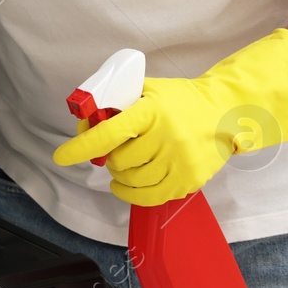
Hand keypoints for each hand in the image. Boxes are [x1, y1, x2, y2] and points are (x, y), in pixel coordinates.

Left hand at [53, 29, 287, 206]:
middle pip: (119, 161)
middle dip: (109, 158)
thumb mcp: (147, 90)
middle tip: (113, 152)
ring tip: (124, 165)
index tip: (62, 156)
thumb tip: (85, 122)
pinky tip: (126, 185)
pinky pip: (150, 196)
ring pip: (132, 180)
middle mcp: (166, 137)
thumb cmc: (180, 100)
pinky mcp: (189, 180)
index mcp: (151, 112)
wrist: (225, 112)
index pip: (109, 133)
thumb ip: (116, 101)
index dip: (81, 146)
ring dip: (120, 176)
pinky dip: (132, 194)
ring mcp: (179, 161)